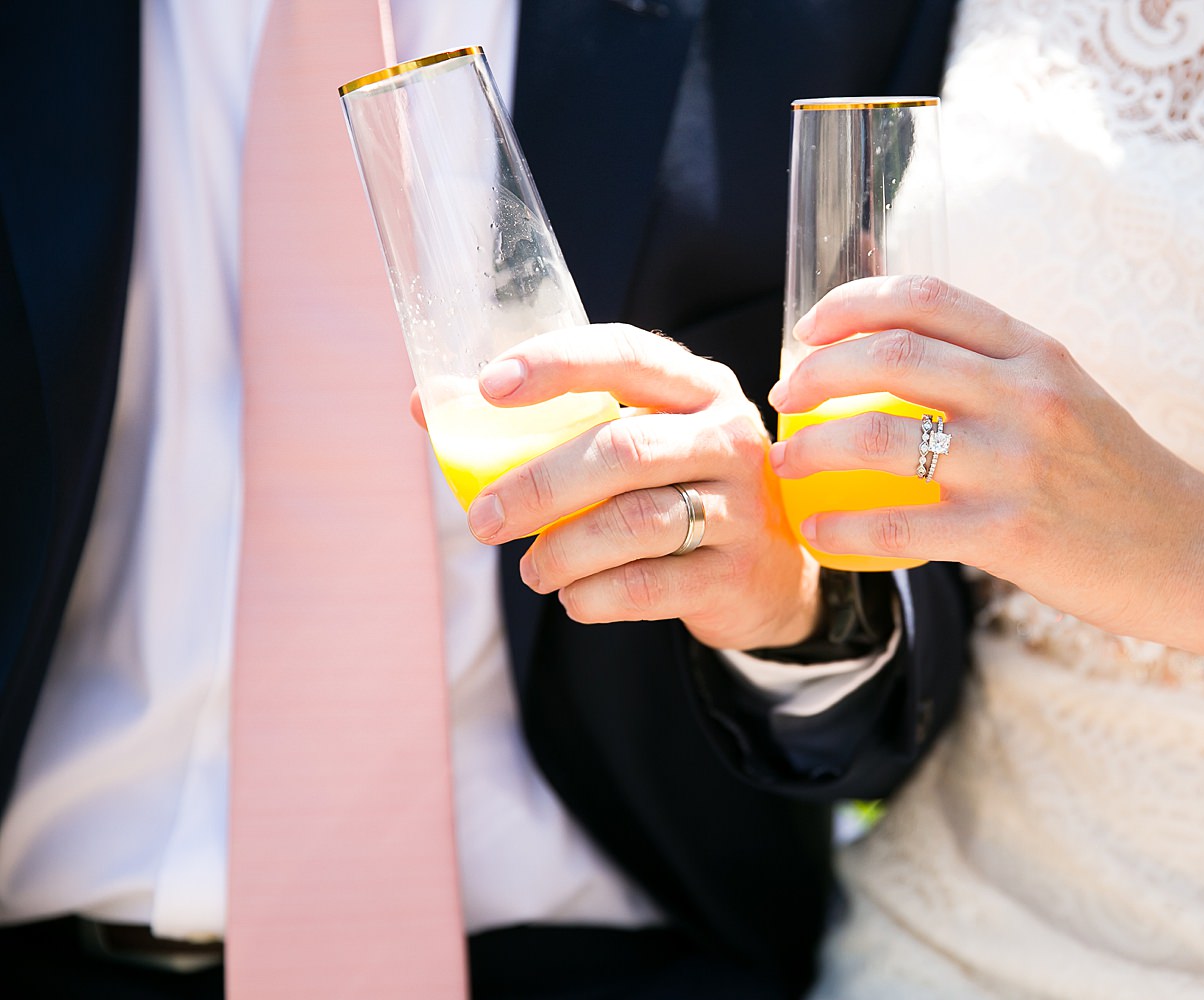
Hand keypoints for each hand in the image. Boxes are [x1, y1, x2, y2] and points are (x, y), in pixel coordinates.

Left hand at [459, 324, 820, 650]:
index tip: (489, 387)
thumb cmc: (675, 489)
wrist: (767, 571)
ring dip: (562, 550)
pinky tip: (573, 597)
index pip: (625, 355)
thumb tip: (427, 404)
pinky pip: (650, 585)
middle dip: (537, 485)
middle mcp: (728, 434)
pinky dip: (595, 595)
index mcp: (696, 386)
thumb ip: (540, 421)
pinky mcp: (736, 571)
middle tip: (481, 518)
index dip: (556, 365)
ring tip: (530, 570)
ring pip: (634, 522)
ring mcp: (741, 505)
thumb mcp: (629, 440)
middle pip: (622, 449)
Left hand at [768, 275, 1203, 642]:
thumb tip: (903, 361)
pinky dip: (843, 525)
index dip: (850, 303)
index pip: (926, 298)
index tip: (808, 329)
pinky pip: (899, 523)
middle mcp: (1026, 395)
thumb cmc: (1122, 480)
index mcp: (1036, 352)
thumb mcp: (1070, 397)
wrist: (1198, 554)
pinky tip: (819, 530)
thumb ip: (997, 373)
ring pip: (880, 438)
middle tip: (785, 397)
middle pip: (888, 355)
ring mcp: (1018, 464)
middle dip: (815, 371)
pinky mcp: (1010, 533)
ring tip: (788, 464)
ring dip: (814, 449)